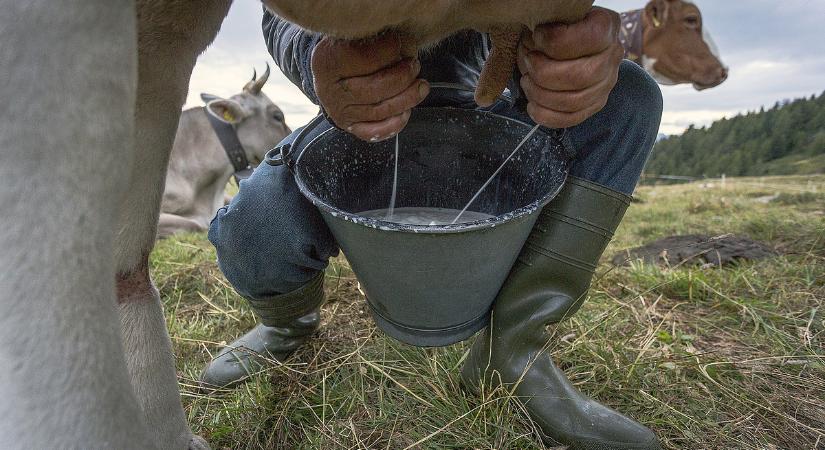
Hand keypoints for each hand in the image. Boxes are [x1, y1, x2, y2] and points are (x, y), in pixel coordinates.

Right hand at [311, 32, 429, 140]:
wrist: (333, 75)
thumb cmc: (349, 50)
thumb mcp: (355, 36)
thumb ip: (376, 38)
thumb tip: (406, 45)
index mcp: (326, 61)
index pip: (360, 57)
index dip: (388, 50)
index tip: (402, 42)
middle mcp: (328, 90)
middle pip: (373, 89)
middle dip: (401, 77)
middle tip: (414, 66)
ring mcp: (339, 111)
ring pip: (379, 111)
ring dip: (406, 99)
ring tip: (421, 86)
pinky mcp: (350, 127)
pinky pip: (374, 132)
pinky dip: (395, 123)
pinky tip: (406, 111)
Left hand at [517, 7, 623, 128]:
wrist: (566, 41)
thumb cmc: (555, 26)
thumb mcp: (550, 18)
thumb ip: (541, 29)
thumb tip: (529, 48)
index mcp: (606, 27)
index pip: (590, 37)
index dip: (556, 41)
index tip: (536, 36)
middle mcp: (612, 56)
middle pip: (581, 76)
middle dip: (543, 73)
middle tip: (528, 62)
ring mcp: (606, 84)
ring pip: (574, 101)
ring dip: (541, 94)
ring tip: (526, 81)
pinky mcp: (595, 104)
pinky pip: (571, 118)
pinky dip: (546, 116)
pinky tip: (532, 105)